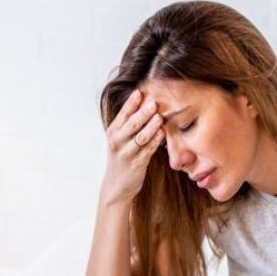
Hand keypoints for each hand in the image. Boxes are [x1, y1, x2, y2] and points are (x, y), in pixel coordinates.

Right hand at [100, 89, 165, 205]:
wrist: (117, 185)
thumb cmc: (123, 157)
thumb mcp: (121, 139)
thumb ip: (130, 124)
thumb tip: (146, 103)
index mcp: (114, 131)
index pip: (123, 114)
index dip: (132, 102)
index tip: (141, 91)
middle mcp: (117, 141)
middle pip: (131, 124)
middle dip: (143, 113)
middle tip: (154, 102)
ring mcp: (126, 153)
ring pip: (140, 137)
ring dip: (150, 127)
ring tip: (159, 117)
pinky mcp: (136, 164)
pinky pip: (147, 150)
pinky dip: (155, 142)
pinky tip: (162, 134)